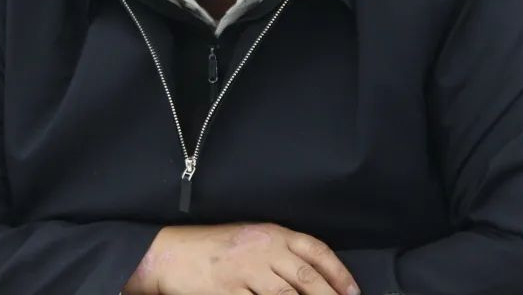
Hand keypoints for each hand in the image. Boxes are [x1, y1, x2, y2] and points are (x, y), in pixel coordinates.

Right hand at [123, 223, 360, 294]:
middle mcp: (262, 249)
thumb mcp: (249, 238)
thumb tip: (312, 276)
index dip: (338, 273)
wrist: (170, 253)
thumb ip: (279, 252)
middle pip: (307, 277)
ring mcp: (245, 271)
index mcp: (271, 233)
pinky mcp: (228, 291)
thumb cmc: (211, 247)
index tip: (352, 292)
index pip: (315, 250)